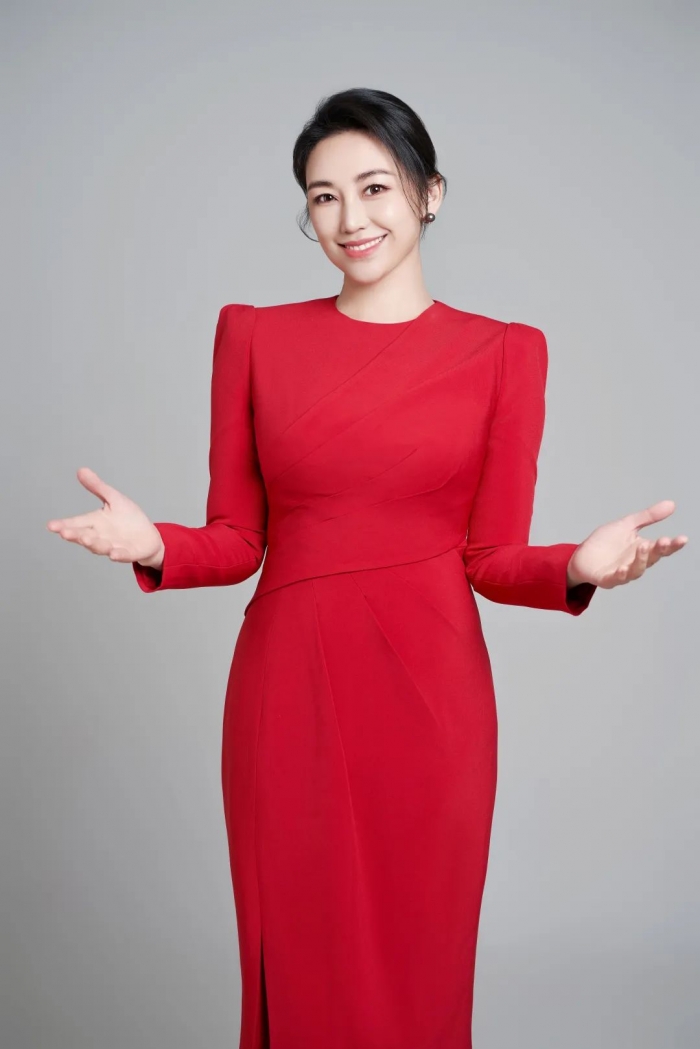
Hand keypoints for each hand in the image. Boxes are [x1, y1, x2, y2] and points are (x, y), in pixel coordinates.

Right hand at [46, 467, 164, 566]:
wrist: (149, 536)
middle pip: (84, 536)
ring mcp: (113, 546)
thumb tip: (81, 470)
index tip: (51, 525)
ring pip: (100, 547)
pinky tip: (113, 554)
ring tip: (86, 539)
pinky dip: (117, 555)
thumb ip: (97, 487)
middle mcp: (100, 536)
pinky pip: (121, 555)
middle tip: (64, 533)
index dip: (63, 525)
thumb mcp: (113, 499)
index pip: (75, 523)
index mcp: (94, 523)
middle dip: (75, 535)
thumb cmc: (128, 518)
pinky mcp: (128, 553)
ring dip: (93, 544)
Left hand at [567, 500, 687, 589]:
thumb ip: (648, 517)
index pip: (661, 548)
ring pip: (636, 570)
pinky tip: (622, 568)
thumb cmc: (606, 542)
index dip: (673, 545)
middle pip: (651, 558)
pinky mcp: (606, 579)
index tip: (683, 538)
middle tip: (666, 541)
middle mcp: (635, 563)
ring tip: (644, 546)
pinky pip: (615, 579)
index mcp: (642, 550)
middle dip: (659, 550)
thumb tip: (672, 504)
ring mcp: (621, 572)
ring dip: (641, 559)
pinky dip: (620, 575)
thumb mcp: (627, 525)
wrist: (581, 555)